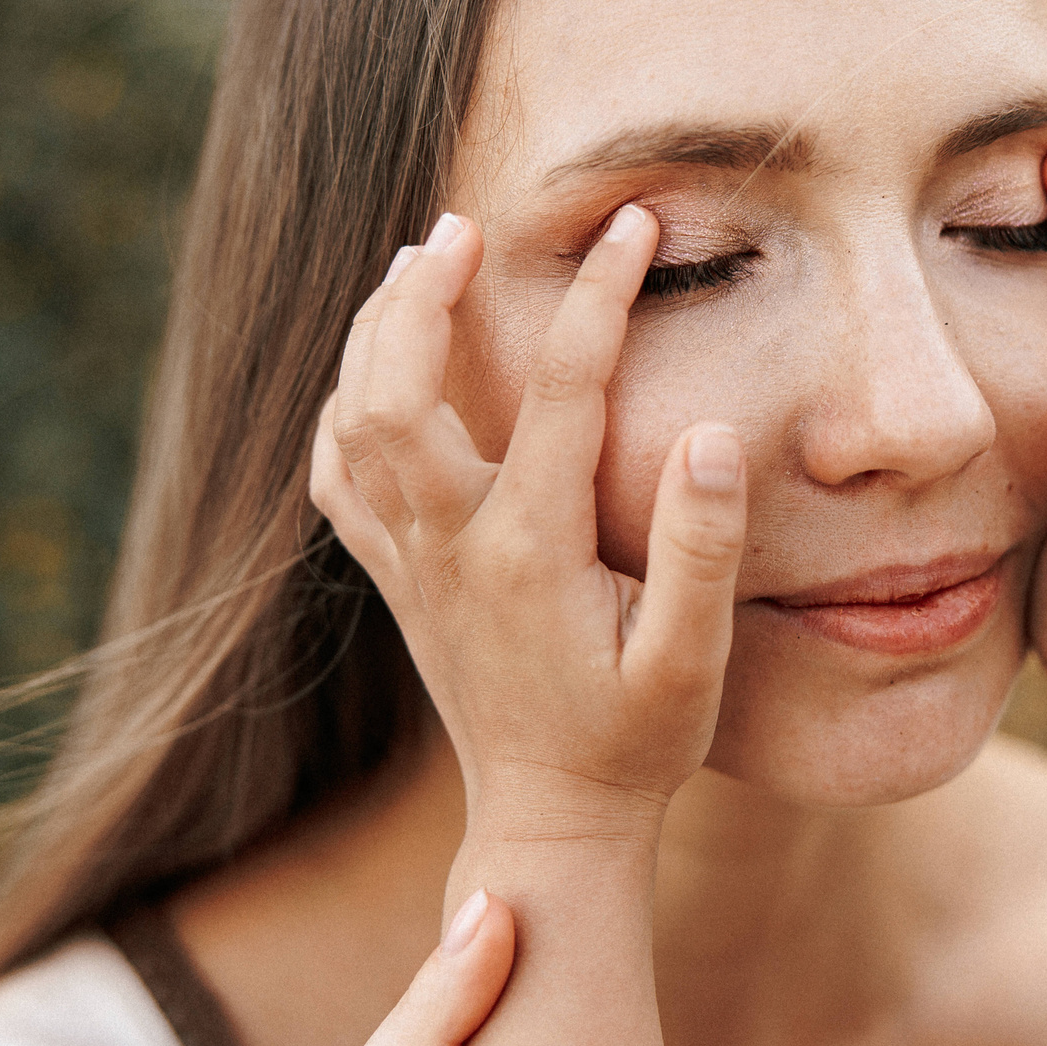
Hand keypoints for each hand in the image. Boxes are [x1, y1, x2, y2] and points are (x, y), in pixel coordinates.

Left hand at [310, 206, 747, 827]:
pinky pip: (336, 479)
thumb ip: (702, 550)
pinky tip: (370, 368)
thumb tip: (711, 437)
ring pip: (352, 424)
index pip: (563, 389)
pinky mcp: (395, 584)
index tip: (632, 223)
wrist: (552, 822)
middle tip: (464, 224)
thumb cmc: (637, 743)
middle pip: (397, 393)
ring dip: (376, 334)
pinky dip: (341, 409)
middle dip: (424, 295)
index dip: (599, 295)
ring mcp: (410, 566)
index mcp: (532, 553)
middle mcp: (453, 550)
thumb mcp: (694, 662)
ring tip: (419, 261)